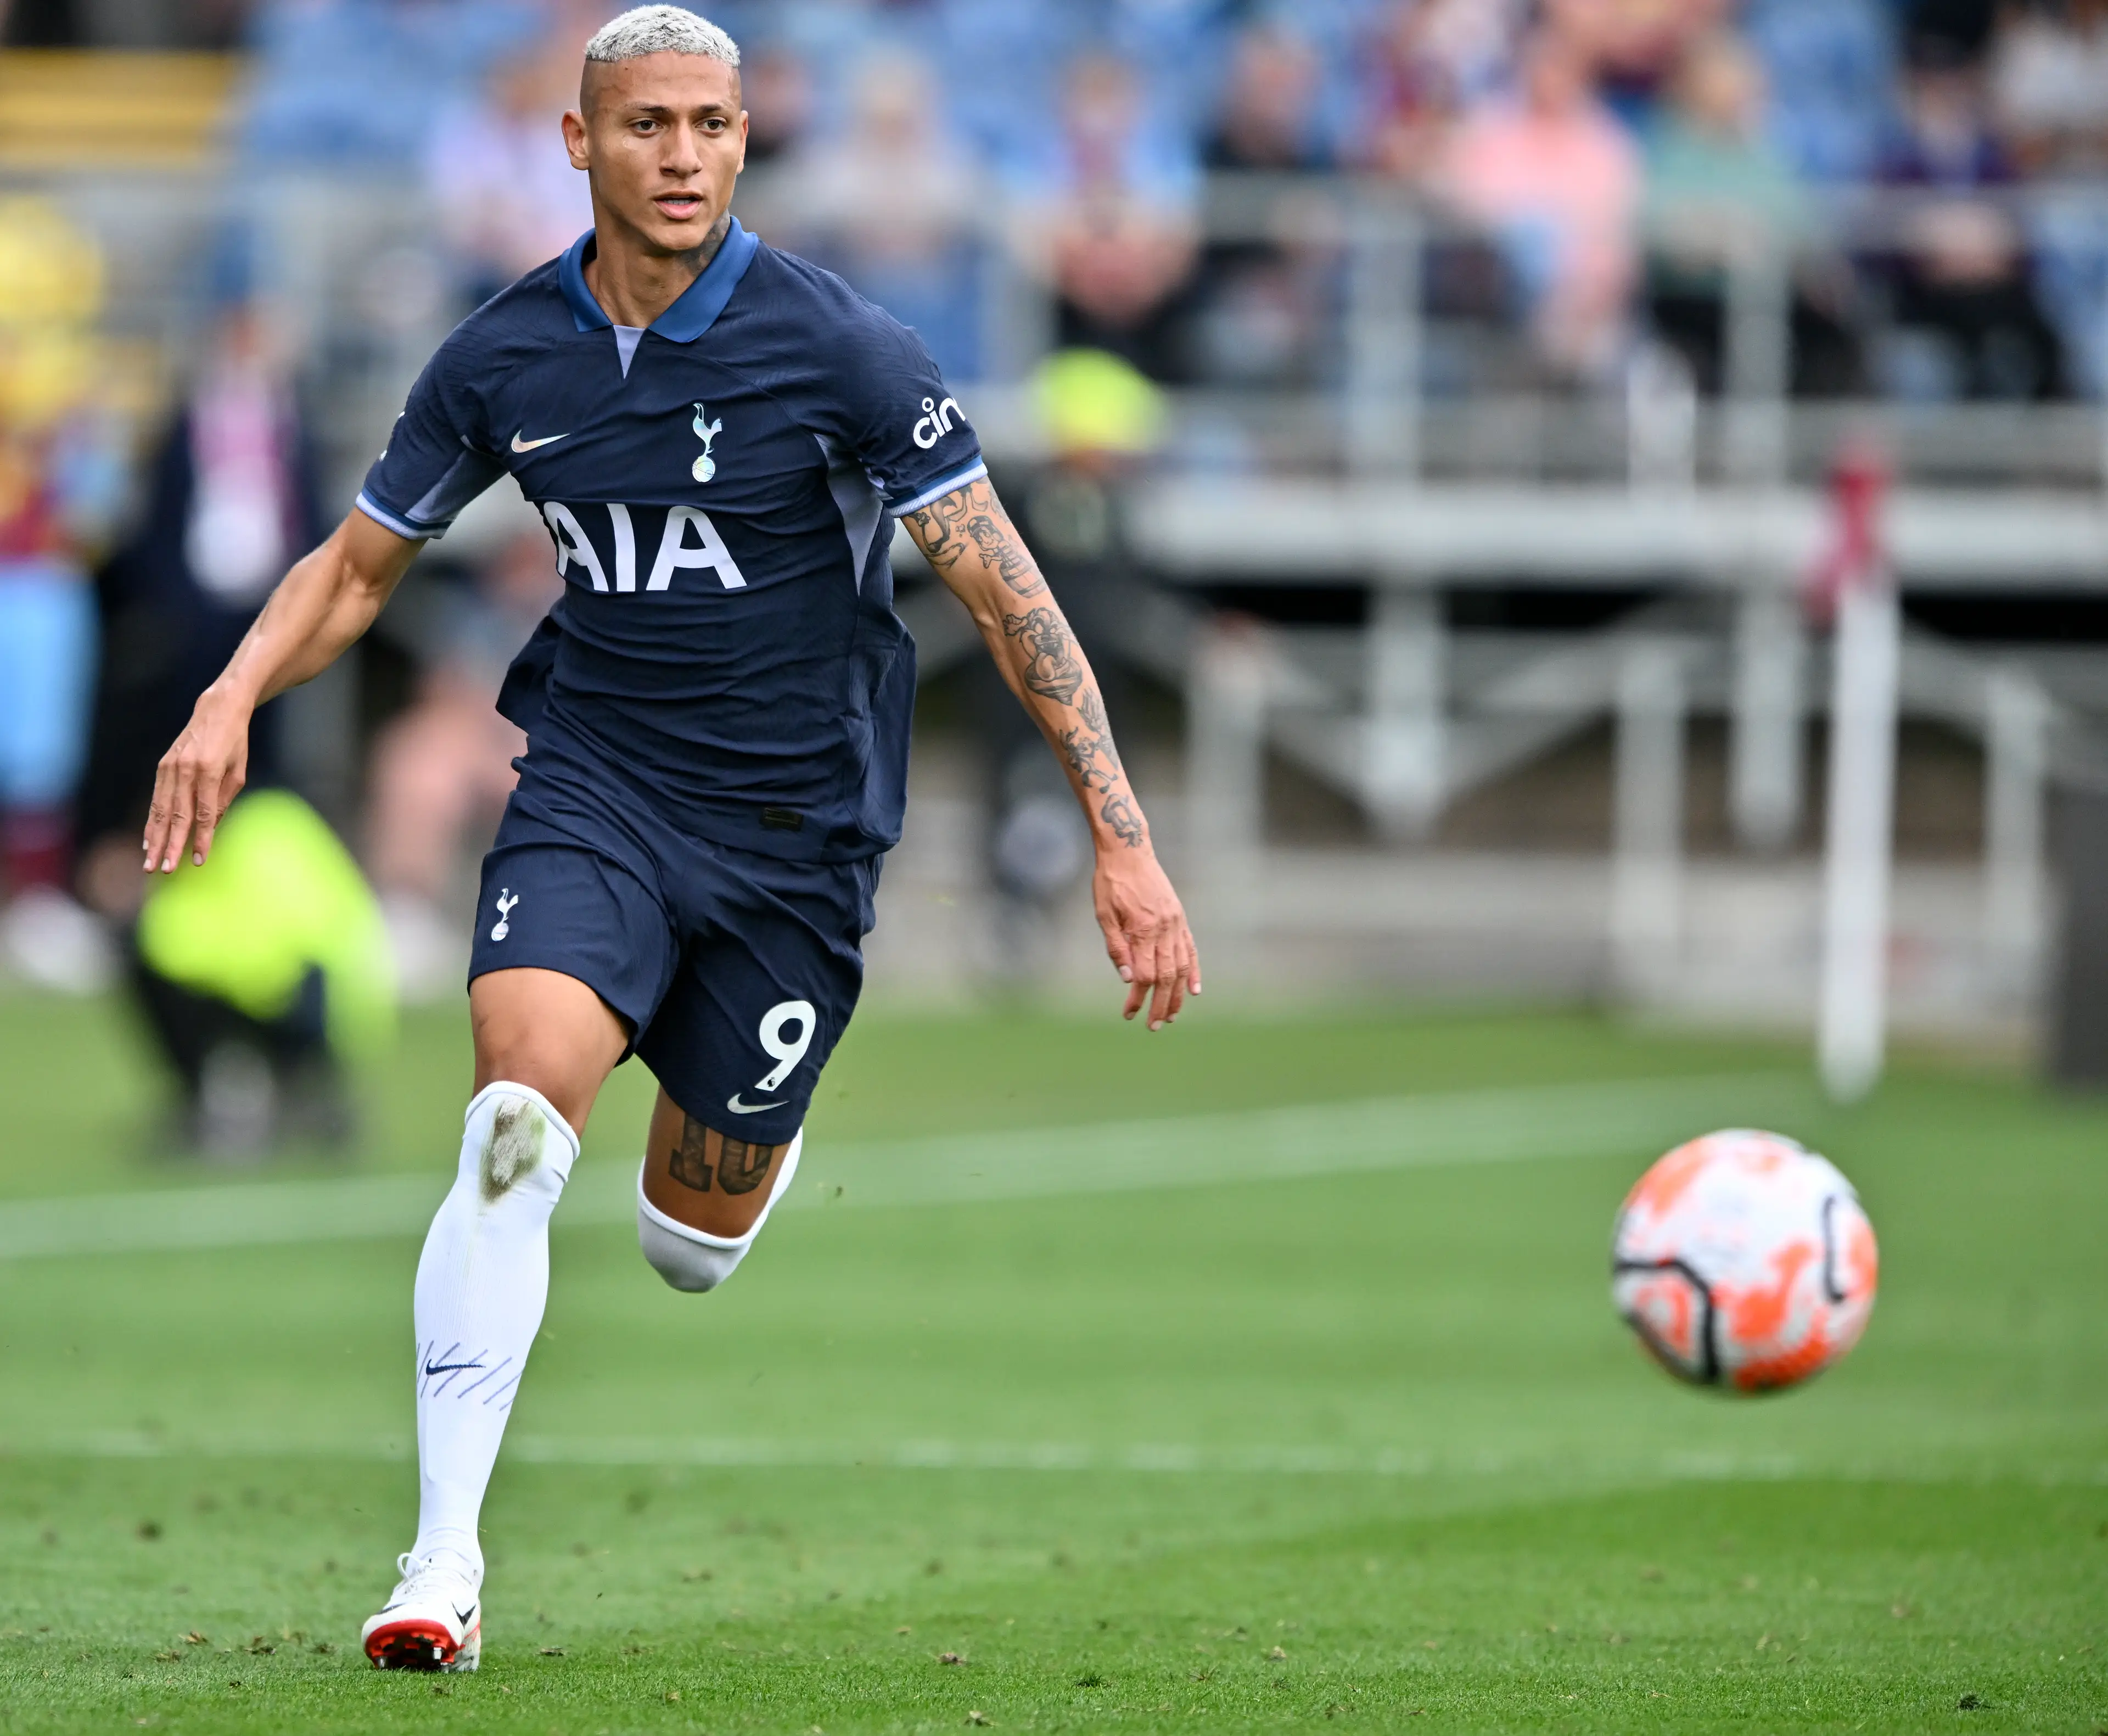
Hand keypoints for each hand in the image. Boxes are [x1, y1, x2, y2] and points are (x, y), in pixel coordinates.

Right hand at [143, 684, 253, 873]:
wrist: (217, 711)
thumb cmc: (235, 743)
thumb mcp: (238, 771)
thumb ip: (223, 800)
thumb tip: (209, 830)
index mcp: (210, 770)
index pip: (204, 812)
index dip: (201, 838)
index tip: (198, 861)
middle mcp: (186, 768)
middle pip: (178, 814)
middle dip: (172, 845)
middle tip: (166, 870)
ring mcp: (170, 767)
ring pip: (162, 809)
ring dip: (156, 838)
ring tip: (151, 862)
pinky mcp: (162, 766)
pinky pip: (156, 799)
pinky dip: (152, 821)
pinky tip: (149, 840)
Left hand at [1092, 846, 1201, 1029]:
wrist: (1128, 851)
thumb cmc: (1110, 883)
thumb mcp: (1104, 915)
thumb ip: (1117, 948)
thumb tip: (1129, 979)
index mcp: (1142, 930)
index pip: (1144, 975)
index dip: (1138, 998)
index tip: (1129, 1014)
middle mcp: (1163, 929)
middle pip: (1166, 976)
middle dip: (1161, 1005)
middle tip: (1154, 1026)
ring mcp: (1175, 924)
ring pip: (1181, 967)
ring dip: (1178, 995)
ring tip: (1172, 1016)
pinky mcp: (1179, 918)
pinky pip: (1190, 949)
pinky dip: (1194, 971)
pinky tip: (1193, 990)